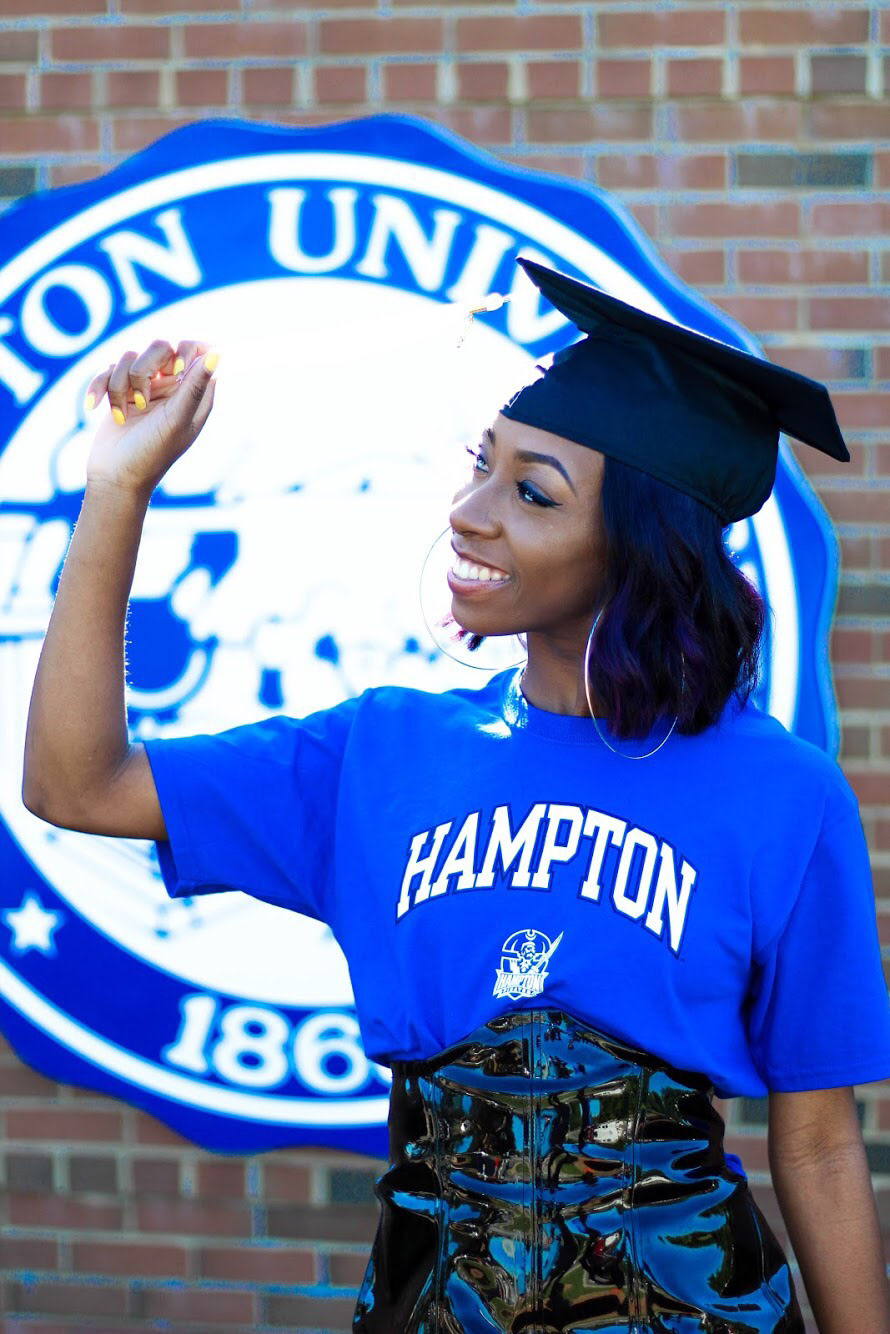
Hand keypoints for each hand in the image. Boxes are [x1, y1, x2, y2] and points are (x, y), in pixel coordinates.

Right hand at [84, 339, 217, 496]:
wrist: (115, 478)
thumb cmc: (152, 454)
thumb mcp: (177, 420)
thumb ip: (195, 386)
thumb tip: (219, 352)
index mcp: (193, 394)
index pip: (199, 349)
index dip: (187, 351)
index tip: (176, 371)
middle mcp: (171, 386)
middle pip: (160, 346)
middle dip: (143, 371)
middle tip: (142, 402)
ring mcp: (144, 387)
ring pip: (129, 357)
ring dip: (119, 386)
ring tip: (122, 416)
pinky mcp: (120, 391)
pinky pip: (108, 370)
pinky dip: (99, 387)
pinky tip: (94, 407)